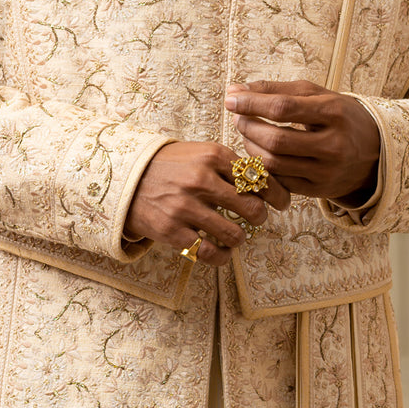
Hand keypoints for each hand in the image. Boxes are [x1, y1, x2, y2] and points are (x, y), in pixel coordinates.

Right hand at [124, 140, 291, 267]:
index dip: (277, 193)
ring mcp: (186, 206)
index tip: (281, 202)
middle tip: (257, 219)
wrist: (126, 177)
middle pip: (252, 207)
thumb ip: (231, 163)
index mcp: (212, 155)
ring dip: (241, 238)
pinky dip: (222, 256)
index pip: (259, 177)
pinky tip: (222, 252)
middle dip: (260, 217)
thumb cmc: (171, 165)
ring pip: (235, 233)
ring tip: (236, 235)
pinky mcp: (173, 231)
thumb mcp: (200, 152)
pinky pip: (210, 252)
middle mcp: (201, 179)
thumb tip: (268, 180)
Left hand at [224, 81, 380, 202]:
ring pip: (273, 164)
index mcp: (334, 113)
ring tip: (247, 132)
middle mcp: (333, 145)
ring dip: (250, 146)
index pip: (284, 108)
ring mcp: (326, 172)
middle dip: (248, 127)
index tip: (231, 100)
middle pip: (275, 140)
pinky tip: (259, 152)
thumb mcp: (316, 94)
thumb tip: (234, 90)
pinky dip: (262, 166)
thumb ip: (276, 90)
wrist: (375, 151)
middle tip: (238, 117)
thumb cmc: (339, 115)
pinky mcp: (319, 191)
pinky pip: (279, 181)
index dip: (252, 104)